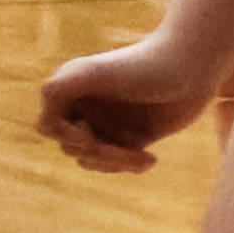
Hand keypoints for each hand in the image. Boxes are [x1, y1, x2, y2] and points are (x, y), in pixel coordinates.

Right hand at [38, 25, 223, 173]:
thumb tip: (42, 125)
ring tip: (139, 156)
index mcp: (71, 91)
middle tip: (123, 148)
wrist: (191, 67)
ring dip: (114, 164)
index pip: (48, 126)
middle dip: (96, 153)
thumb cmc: (142, 66)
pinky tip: (150, 159)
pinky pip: (119, 163)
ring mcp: (109, 123)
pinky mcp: (134, 137)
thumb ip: (57, 89)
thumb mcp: (93, 73)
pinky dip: (131, 166)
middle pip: (71, 148)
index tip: (88, 135)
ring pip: (93, 160)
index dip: (64, 136)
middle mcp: (86, 108)